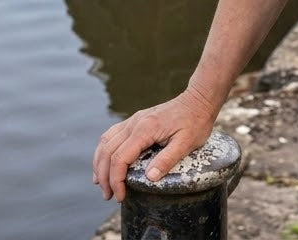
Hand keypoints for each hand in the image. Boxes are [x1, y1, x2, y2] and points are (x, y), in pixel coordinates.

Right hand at [92, 86, 217, 201]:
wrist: (198, 100)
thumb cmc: (195, 122)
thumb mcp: (186, 143)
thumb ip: (167, 159)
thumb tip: (149, 178)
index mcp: (145, 129)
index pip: (120, 158)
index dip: (116, 180)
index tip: (120, 196)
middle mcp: (134, 123)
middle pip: (108, 151)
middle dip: (104, 176)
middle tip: (109, 196)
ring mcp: (134, 120)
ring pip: (105, 141)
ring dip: (100, 163)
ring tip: (101, 183)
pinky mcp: (136, 120)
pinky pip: (112, 134)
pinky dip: (104, 150)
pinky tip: (105, 161)